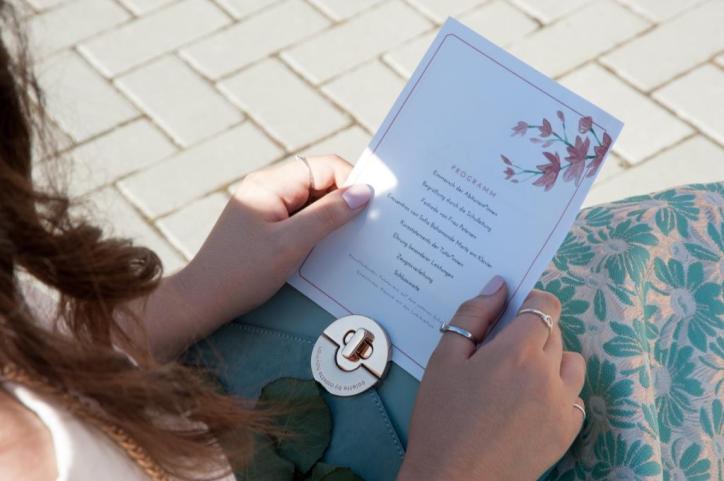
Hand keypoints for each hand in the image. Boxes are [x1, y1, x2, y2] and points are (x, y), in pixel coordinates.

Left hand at [144, 155, 370, 358]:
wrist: (202, 300)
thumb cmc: (242, 272)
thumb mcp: (291, 244)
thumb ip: (329, 216)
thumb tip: (364, 193)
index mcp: (271, 183)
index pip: (324, 167)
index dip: (351, 181)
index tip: (373, 207)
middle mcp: (270, 188)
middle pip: (321, 182)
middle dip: (346, 200)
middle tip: (371, 225)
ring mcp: (268, 207)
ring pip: (314, 202)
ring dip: (334, 218)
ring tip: (355, 238)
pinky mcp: (268, 226)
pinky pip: (303, 219)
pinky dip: (320, 230)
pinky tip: (332, 247)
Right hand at [398, 277, 585, 480]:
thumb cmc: (441, 419)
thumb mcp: (443, 359)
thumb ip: (472, 316)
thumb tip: (499, 286)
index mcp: (517, 351)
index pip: (545, 305)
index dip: (531, 301)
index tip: (514, 311)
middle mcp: (548, 373)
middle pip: (556, 332)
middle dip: (533, 331)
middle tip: (502, 351)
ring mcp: (562, 405)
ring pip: (572, 362)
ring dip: (552, 359)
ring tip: (520, 376)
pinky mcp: (567, 431)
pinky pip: (574, 396)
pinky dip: (558, 391)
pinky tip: (531, 402)